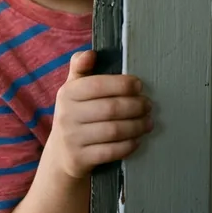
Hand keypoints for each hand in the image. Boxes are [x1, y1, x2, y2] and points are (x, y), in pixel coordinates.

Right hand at [50, 50, 152, 178]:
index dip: (122, 84)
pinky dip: (128, 145)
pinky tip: (137, 139)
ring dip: (136, 126)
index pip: (97, 85)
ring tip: (148, 122)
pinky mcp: (80, 159)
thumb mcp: (73, 88)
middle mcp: (66, 114)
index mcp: (67, 93)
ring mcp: (72, 138)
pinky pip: (111, 151)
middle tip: (149, 105)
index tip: (139, 85)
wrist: (62, 153)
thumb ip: (80, 67)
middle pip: (109, 108)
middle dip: (135, 106)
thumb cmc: (75, 113)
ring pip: (113, 131)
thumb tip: (91, 53)